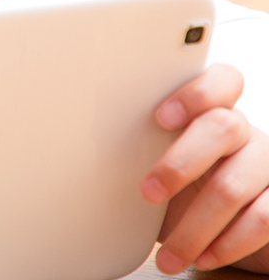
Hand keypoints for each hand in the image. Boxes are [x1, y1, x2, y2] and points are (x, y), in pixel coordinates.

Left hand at [142, 63, 268, 273]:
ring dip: (195, 226)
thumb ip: (143, 148)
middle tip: (147, 192)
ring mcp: (266, 165)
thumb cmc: (180, 190)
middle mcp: (244, 133)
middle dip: (180, 163)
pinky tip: (203, 256)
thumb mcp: (156, 163)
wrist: (219, 234)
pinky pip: (263, 219)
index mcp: (212, 112)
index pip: (222, 80)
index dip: (196, 93)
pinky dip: (227, 243)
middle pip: (223, 127)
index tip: (161, 117)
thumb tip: (86, 155)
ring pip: (235, 184)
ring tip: (169, 253)